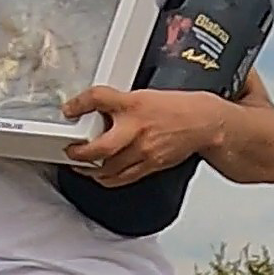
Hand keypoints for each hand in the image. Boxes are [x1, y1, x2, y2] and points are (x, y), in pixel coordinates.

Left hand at [62, 86, 233, 186]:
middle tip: (70, 151)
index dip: (79, 103)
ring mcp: (144, 151)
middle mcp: (138, 128)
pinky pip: (123, 178)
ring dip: (90, 169)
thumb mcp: (143, 95)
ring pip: (109, 168)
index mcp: (134, 104)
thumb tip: (92, 110)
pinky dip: (107, 178)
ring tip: (79, 165)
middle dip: (80, 153)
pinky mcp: (151, 166)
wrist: (203, 124)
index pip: (100, 98)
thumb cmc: (176, 108)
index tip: (69, 109)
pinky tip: (100, 175)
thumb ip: (119, 103)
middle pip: (100, 146)